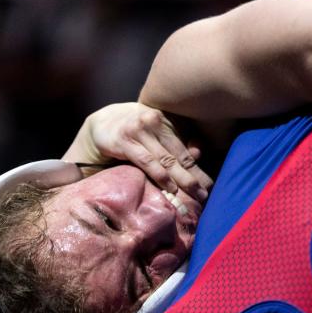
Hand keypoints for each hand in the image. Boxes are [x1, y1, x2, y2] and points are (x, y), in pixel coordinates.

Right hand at [62, 102, 212, 201]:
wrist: (102, 123)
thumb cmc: (135, 132)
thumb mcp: (155, 133)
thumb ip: (175, 142)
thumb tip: (198, 153)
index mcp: (165, 119)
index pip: (184, 148)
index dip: (198, 168)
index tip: (209, 185)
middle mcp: (153, 121)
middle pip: (178, 155)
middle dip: (193, 176)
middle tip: (205, 193)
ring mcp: (138, 130)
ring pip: (165, 159)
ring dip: (181, 179)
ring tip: (194, 193)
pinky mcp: (124, 140)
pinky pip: (146, 161)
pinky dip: (160, 175)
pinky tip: (170, 186)